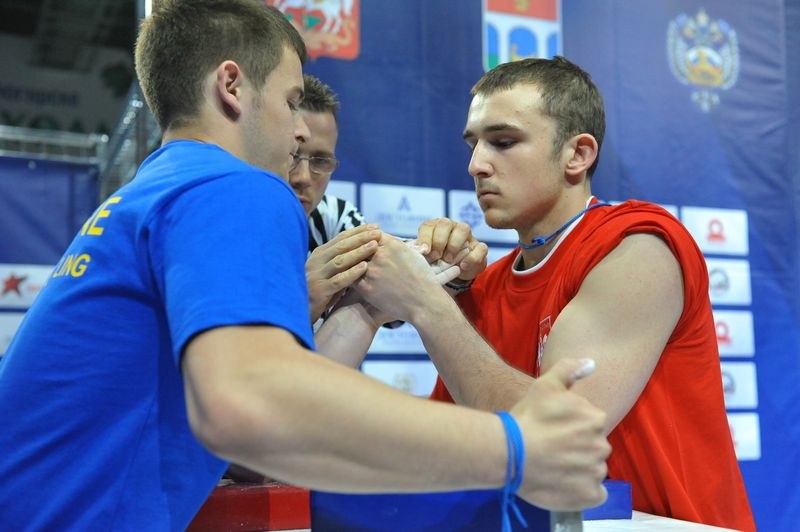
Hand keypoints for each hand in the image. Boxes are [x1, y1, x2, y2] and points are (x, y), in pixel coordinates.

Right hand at [306, 224, 380, 321]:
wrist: (297, 313)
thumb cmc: (318, 293)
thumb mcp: (327, 273)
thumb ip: (340, 263)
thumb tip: (363, 250)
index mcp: (319, 255)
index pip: (340, 239)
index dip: (358, 231)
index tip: (374, 226)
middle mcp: (316, 262)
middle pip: (341, 246)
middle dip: (361, 238)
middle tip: (378, 232)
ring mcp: (316, 276)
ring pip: (340, 260)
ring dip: (358, 252)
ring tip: (374, 245)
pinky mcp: (319, 291)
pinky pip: (338, 280)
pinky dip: (352, 273)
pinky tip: (364, 268)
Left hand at [355, 233, 452, 322]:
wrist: (424, 303)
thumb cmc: (422, 279)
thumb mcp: (413, 254)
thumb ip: (397, 245)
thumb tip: (386, 241)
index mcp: (392, 244)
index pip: (371, 234)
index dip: (367, 238)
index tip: (365, 242)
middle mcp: (380, 255)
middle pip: (359, 246)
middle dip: (356, 249)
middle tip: (351, 252)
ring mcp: (372, 272)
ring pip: (352, 262)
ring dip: (350, 263)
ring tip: (348, 266)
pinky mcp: (366, 288)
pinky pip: (351, 279)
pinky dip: (349, 277)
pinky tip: (349, 278)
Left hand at [416, 218, 487, 280]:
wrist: (457, 271)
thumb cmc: (437, 262)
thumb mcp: (428, 258)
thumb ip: (422, 254)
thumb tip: (413, 254)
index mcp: (435, 228)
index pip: (428, 226)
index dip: (425, 238)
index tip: (423, 251)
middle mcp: (451, 227)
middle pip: (445, 223)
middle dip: (439, 240)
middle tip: (436, 256)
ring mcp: (467, 236)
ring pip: (463, 229)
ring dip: (454, 244)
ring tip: (448, 260)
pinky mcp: (479, 247)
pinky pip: (480, 247)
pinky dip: (471, 257)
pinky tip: (462, 266)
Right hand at [514, 358, 610, 509]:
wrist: (509, 452)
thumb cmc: (527, 417)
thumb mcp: (545, 385)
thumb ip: (569, 370)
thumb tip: (591, 363)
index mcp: (595, 418)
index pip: (589, 424)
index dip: (570, 428)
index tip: (552, 431)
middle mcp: (601, 445)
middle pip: (592, 447)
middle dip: (576, 448)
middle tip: (551, 449)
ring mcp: (595, 472)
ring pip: (592, 469)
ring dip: (578, 469)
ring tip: (553, 467)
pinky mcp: (588, 495)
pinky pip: (594, 493)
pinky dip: (582, 490)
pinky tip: (563, 483)